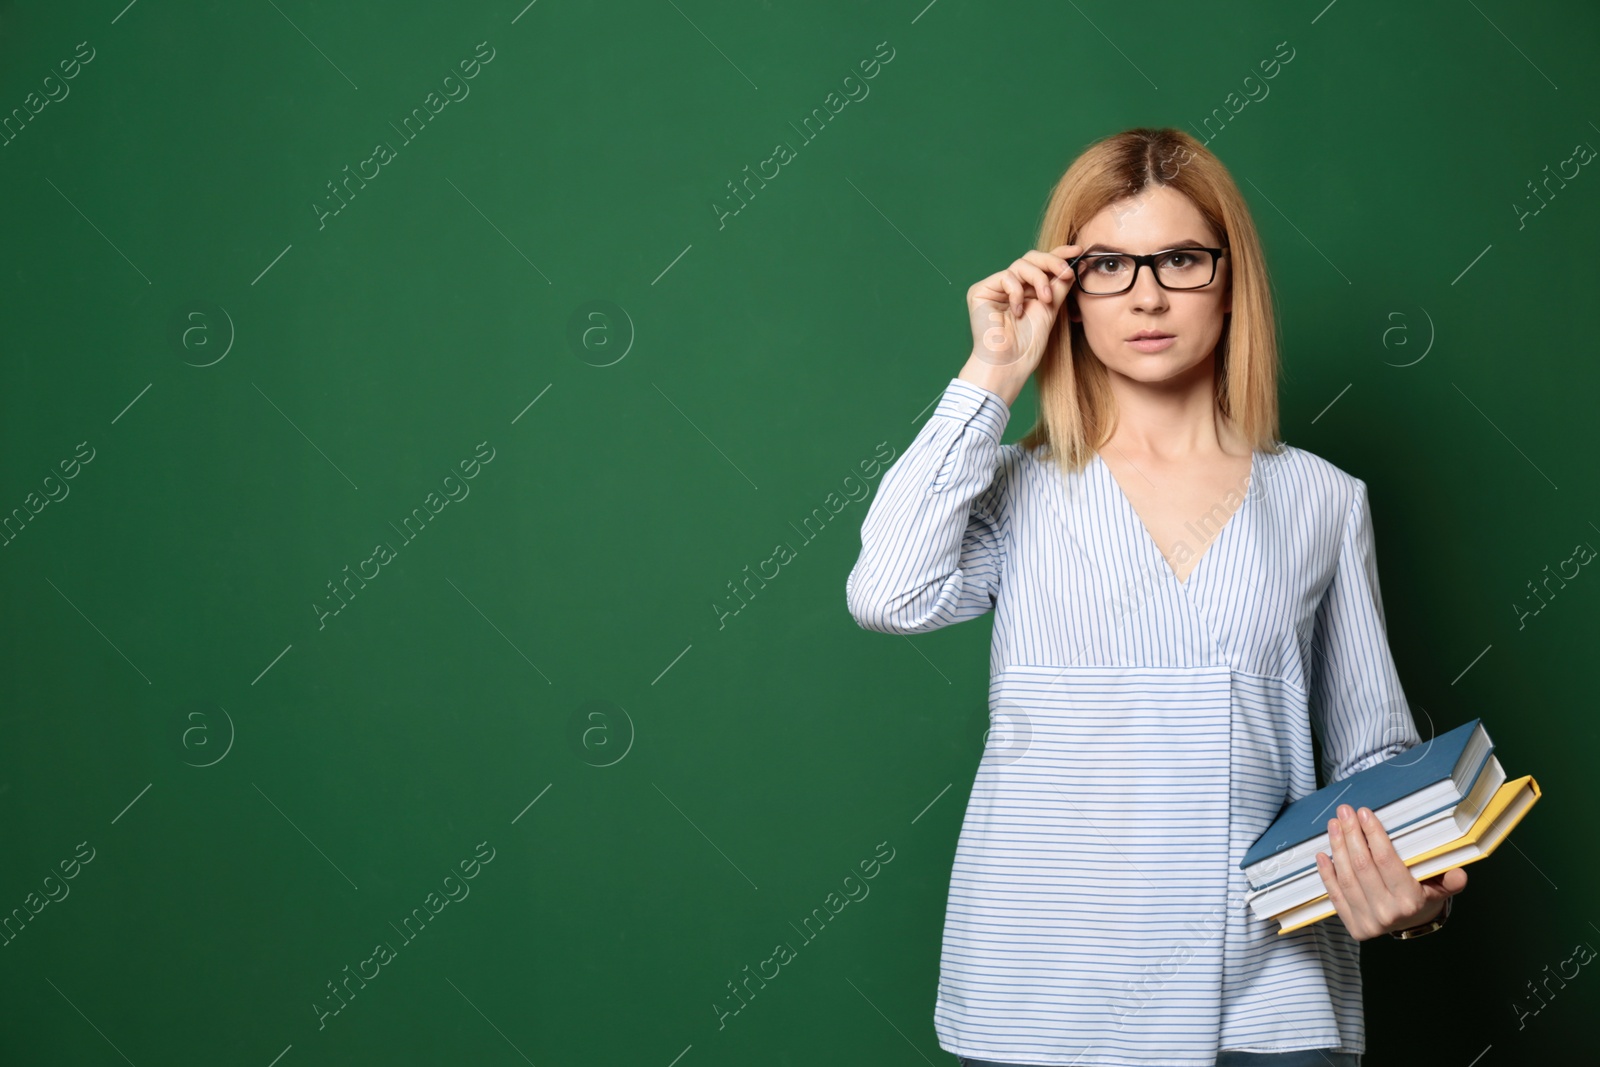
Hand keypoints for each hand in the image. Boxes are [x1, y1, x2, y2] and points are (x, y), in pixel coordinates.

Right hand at [963, 244, 1080, 395]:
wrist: (1009, 364)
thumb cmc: (1027, 345)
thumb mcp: (1050, 310)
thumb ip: (1058, 286)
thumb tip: (1073, 264)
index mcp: (1025, 291)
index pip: (1041, 265)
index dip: (1058, 255)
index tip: (1079, 250)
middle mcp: (1009, 287)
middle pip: (1031, 258)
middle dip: (1051, 263)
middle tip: (1066, 273)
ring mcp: (994, 288)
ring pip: (1021, 264)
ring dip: (1039, 279)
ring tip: (1045, 300)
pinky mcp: (980, 291)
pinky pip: (1006, 276)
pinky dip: (1017, 292)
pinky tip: (1018, 311)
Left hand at [1314, 803, 1466, 940]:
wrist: (1412, 925)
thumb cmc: (1425, 897)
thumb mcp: (1442, 888)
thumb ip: (1450, 880)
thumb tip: (1458, 874)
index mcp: (1411, 901)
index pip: (1386, 861)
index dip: (1373, 835)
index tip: (1364, 813)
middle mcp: (1388, 913)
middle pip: (1362, 866)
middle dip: (1351, 835)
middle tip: (1344, 812)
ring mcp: (1368, 922)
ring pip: (1347, 879)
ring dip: (1337, 848)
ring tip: (1334, 825)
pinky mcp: (1353, 925)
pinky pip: (1335, 896)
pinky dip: (1326, 874)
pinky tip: (1322, 854)